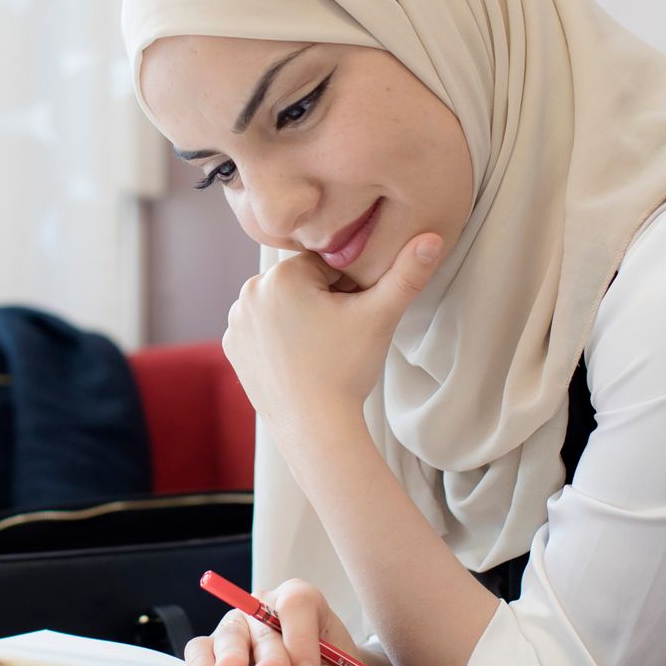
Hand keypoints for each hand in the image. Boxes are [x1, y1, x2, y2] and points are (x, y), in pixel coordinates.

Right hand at [184, 578, 365, 665]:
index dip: (300, 638)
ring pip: (228, 634)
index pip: (296, 605)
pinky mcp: (215, 648)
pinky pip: (200, 650)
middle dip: (268, 652)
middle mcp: (263, 606)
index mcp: (300, 600)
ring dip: (231, 657)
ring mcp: (236, 625)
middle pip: (259, 620)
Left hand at [222, 232, 444, 445]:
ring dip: (301, 317)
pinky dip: (280, 337)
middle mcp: (250, 291)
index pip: (326, 265)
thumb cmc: (346, 370)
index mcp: (281, 275)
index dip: (348, 289)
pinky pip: (264, 328)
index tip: (352, 317)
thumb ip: (407, 274)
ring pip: (283, 304)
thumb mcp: (380, 316)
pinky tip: (298, 358)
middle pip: (302, 283)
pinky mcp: (232, 346)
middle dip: (323, 301)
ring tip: (319, 349)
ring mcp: (237, 320)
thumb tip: (433, 237)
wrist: (315, 428)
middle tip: (338, 337)